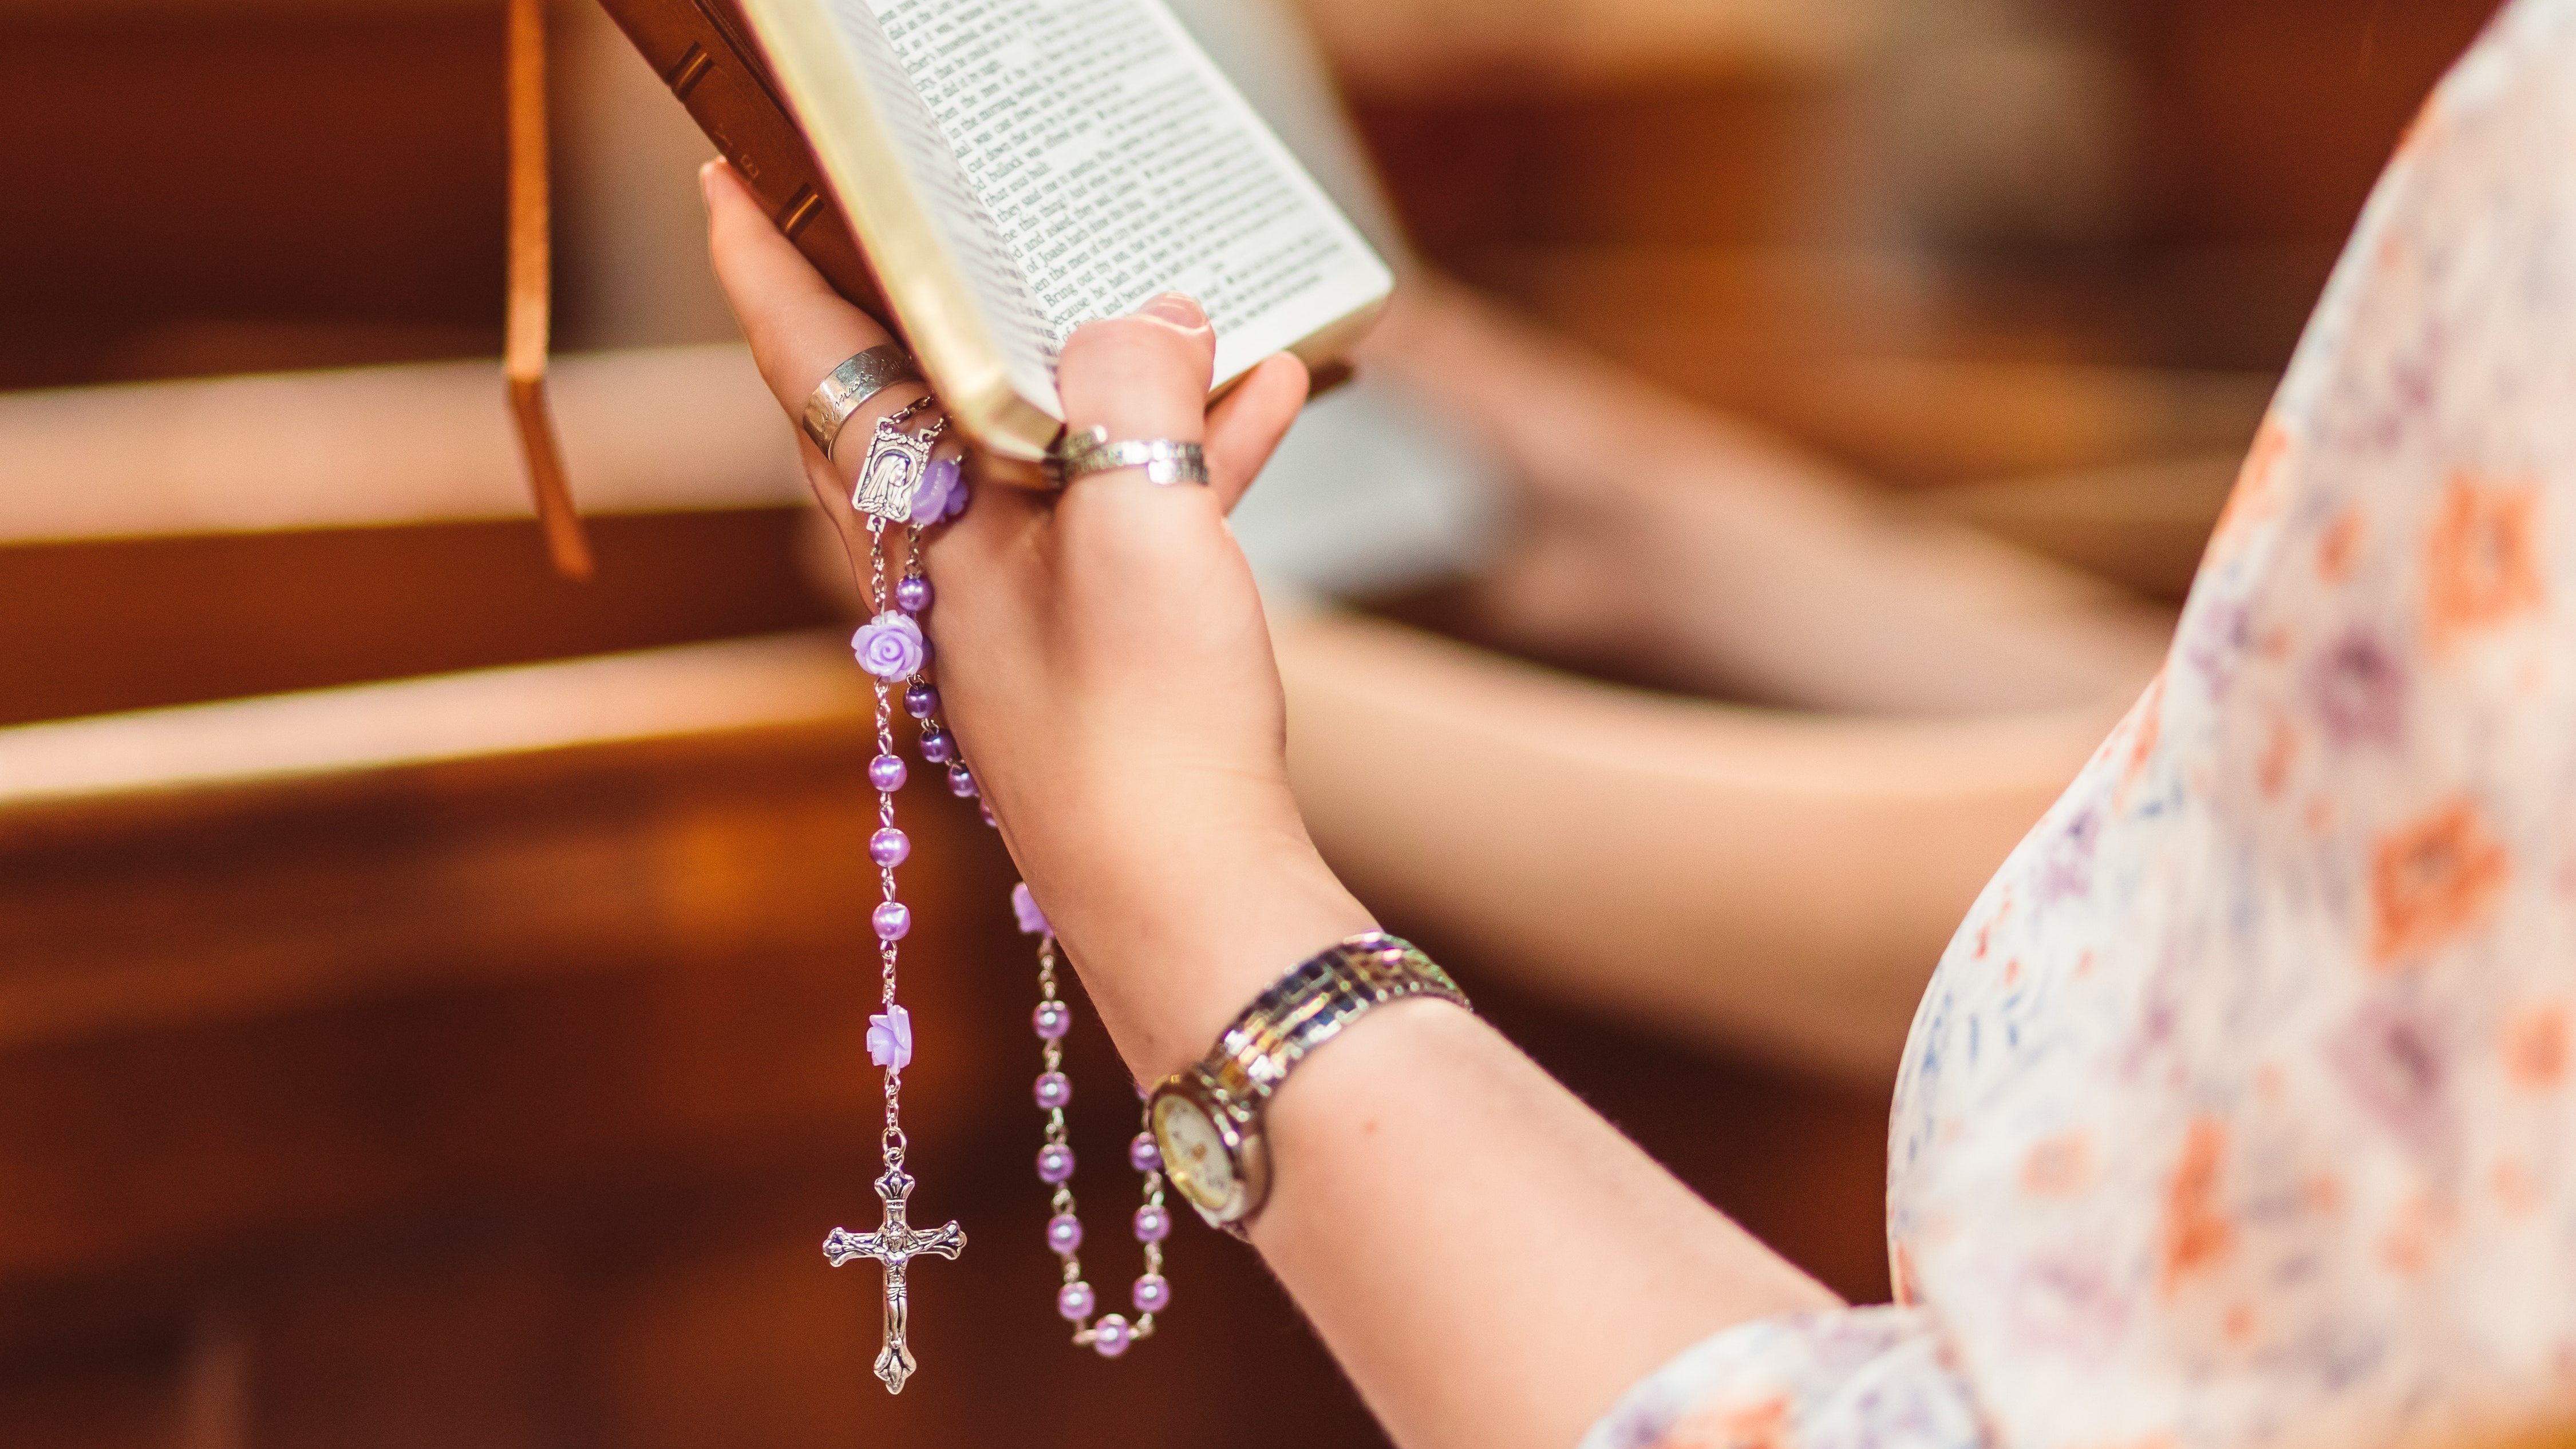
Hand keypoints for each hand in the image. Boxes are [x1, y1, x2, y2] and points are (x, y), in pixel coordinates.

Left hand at [701, 161, 1374, 1079]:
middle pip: (915, 392)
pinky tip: (1265, 400)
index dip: (770, 261)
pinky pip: (1126, 513)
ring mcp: (1021, 606)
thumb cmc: (1142, 721)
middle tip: (936, 210)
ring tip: (1187, 290)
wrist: (1188, 900)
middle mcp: (946, 561)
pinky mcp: (1098, 648)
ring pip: (1040, 445)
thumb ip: (1132, 388)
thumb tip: (1147, 318)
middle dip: (937, 293)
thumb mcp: (1141, 518)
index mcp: (918, 520)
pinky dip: (1183, 451)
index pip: (816, 362)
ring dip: (1108, 365)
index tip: (731, 180)